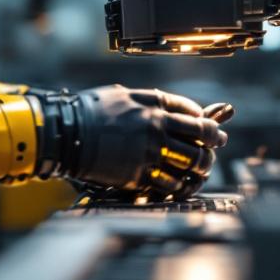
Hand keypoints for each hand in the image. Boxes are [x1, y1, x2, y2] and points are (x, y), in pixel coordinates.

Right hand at [29, 85, 230, 199]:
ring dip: (199, 168)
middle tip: (214, 150)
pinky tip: (178, 183)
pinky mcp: (138, 175)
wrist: (66, 134)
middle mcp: (157, 129)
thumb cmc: (90, 111)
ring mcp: (149, 153)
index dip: (208, 124)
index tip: (212, 130)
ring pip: (190, 163)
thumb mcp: (123, 94)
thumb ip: (149, 101)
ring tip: (199, 170)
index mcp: (154, 107)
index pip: (194, 115)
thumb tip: (168, 108)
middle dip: (212, 146)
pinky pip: (170, 183)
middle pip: (200, 140)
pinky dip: (178, 184)